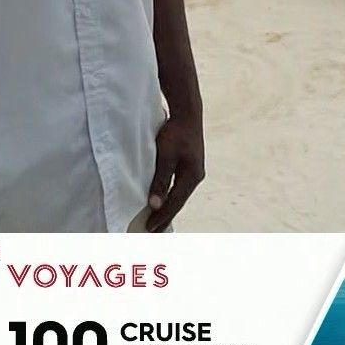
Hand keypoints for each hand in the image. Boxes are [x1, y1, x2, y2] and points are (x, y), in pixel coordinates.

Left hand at [146, 110, 203, 231]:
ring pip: (179, 195)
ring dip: (168, 207)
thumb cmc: (176, 132)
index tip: (150, 228)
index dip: (162, 217)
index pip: (175, 203)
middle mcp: (195, 176)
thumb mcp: (165, 156)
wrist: (187, 113)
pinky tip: (164, 200)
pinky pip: (179, 186)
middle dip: (166, 217)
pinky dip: (170, 196)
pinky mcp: (189, 165)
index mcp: (192, 176)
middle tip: (153, 232)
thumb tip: (155, 204)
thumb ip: (160, 180)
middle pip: (179, 202)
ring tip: (157, 220)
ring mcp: (193, 171)